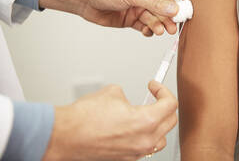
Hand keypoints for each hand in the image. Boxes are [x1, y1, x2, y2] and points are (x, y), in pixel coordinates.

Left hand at [40, 0, 178, 36]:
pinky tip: (148, 32)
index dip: (173, 7)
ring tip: (158, 31)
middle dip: (166, 20)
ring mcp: (136, 10)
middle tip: (171, 29)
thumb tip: (173, 8)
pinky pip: (144, 27)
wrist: (85, 0)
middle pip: (160, 11)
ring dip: (157, 26)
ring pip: (153, 20)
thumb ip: (153, 4)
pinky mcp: (130, 20)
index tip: (179, 17)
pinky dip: (148, 31)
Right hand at [42, 81, 177, 160]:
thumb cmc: (85, 117)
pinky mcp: (126, 158)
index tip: (154, 86)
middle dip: (165, 105)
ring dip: (159, 124)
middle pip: (170, 121)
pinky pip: (145, 147)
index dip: (163, 90)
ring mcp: (136, 152)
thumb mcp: (113, 93)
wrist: (66, 136)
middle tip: (155, 96)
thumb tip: (128, 100)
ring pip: (160, 139)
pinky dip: (145, 136)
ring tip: (148, 113)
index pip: (170, 104)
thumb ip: (128, 96)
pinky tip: (135, 128)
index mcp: (146, 121)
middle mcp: (145, 140)